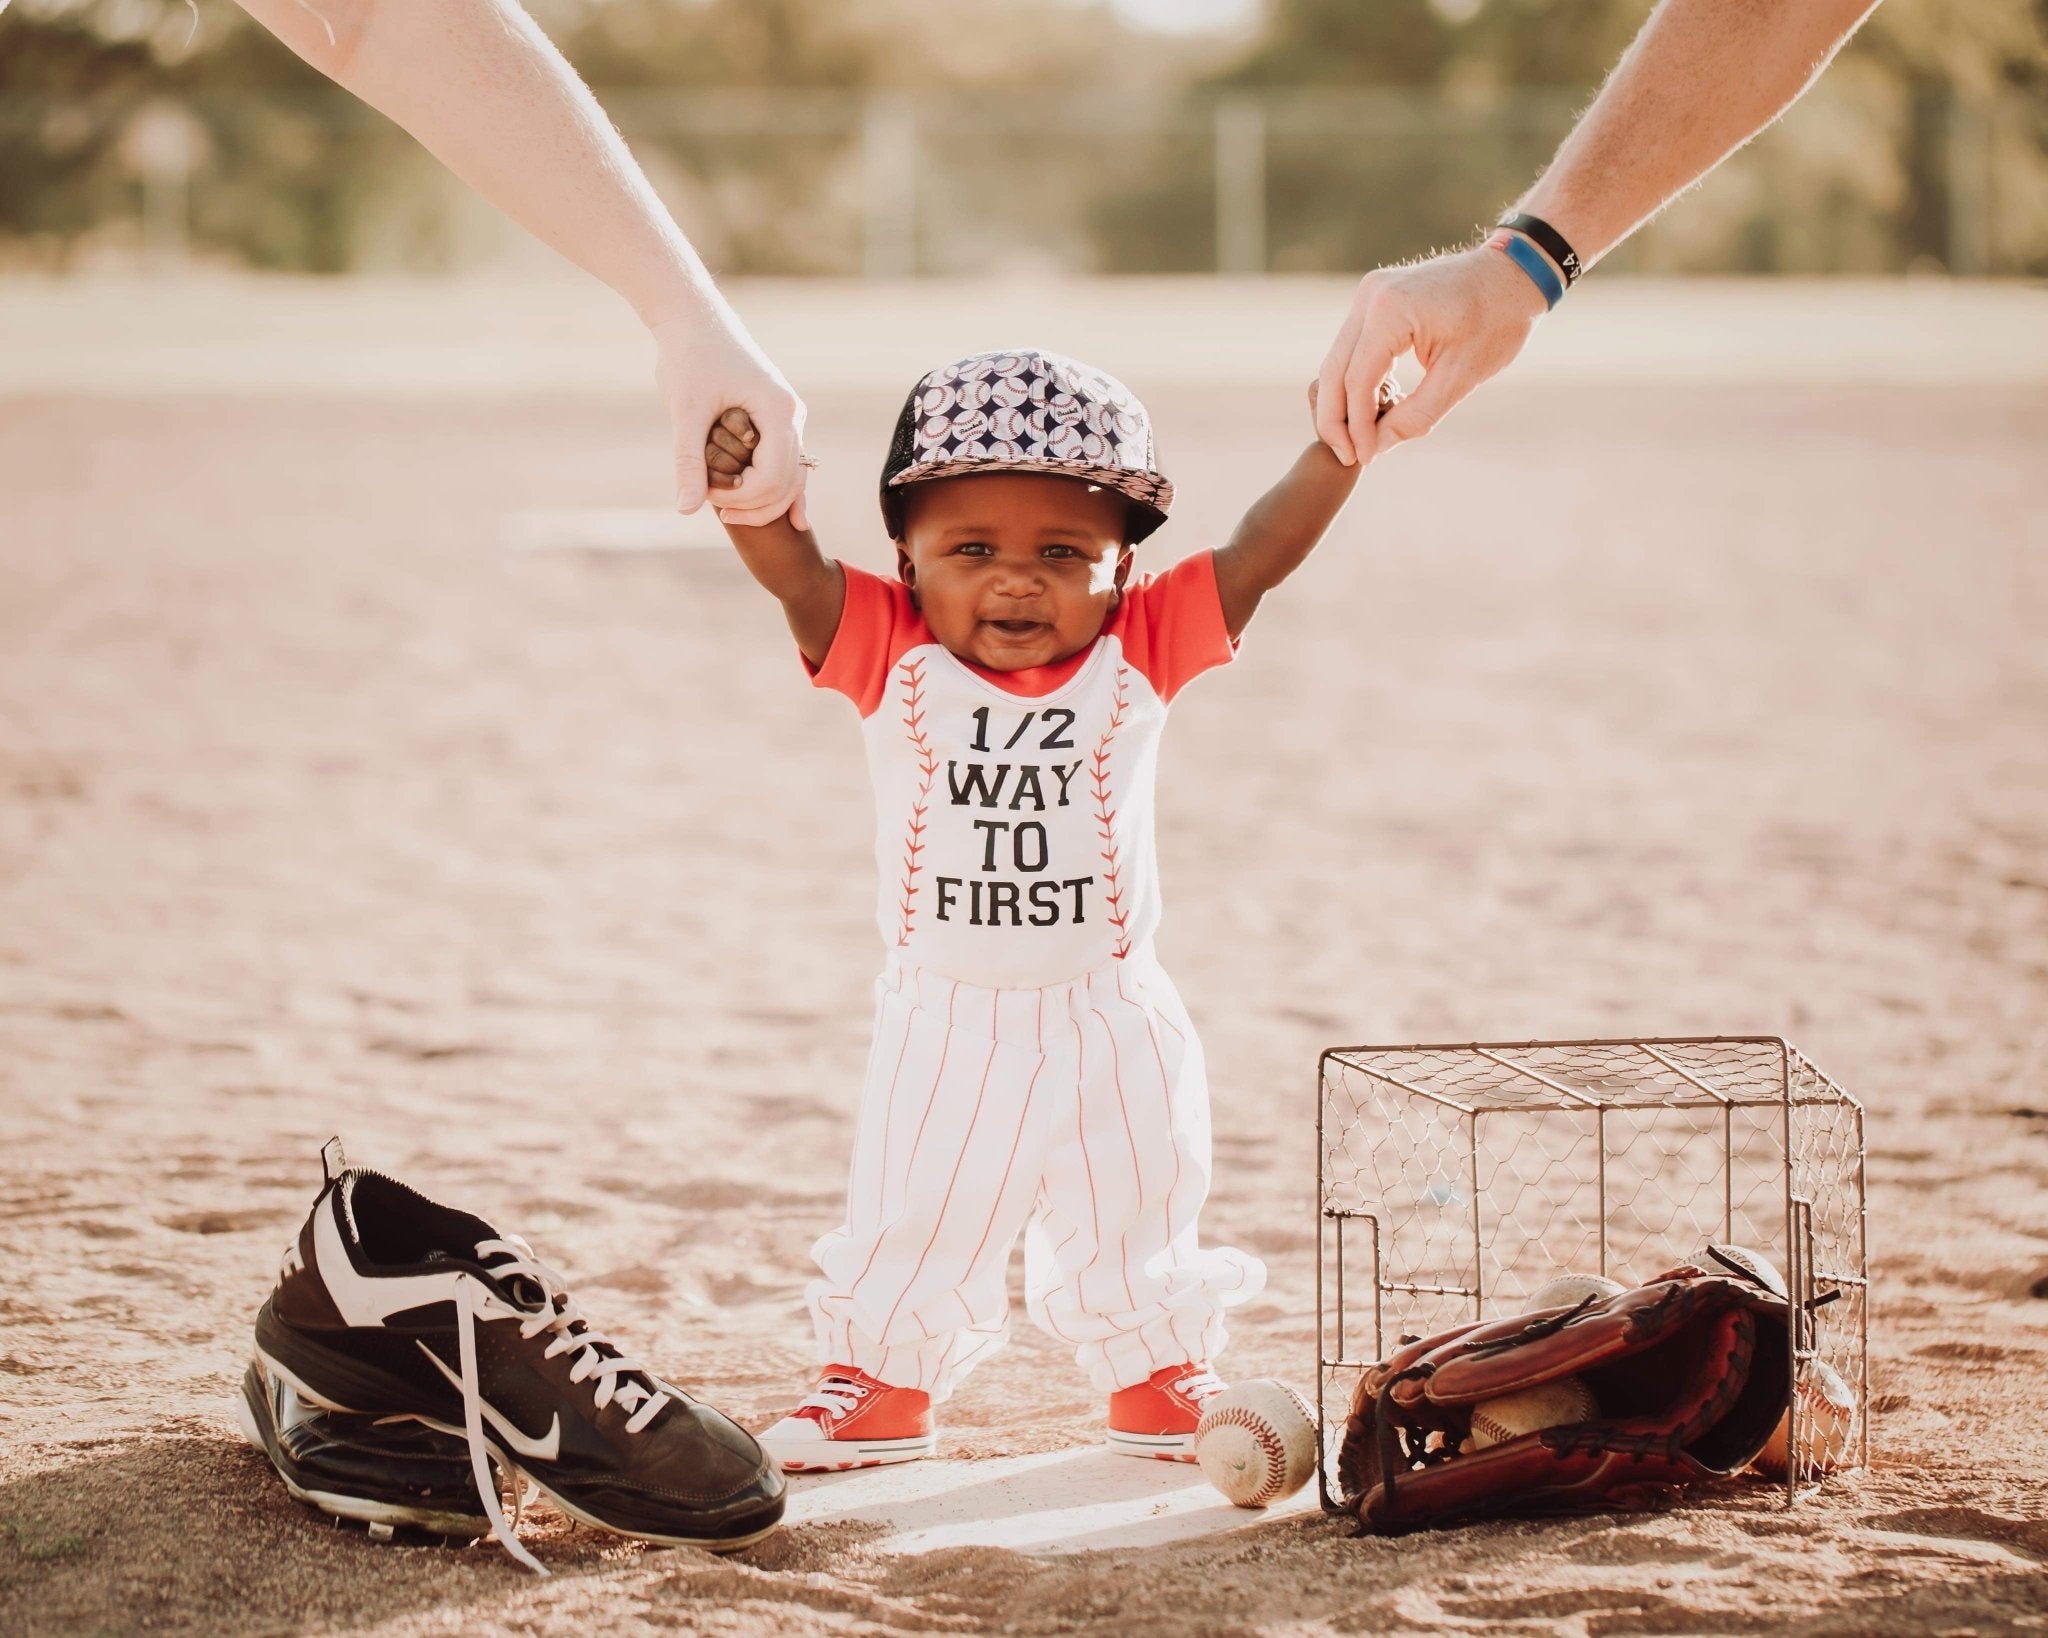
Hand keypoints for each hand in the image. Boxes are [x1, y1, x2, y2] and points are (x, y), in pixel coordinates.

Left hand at [651, 307, 810, 529]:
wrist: (694, 319)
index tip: (707, 494)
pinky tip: (794, 520)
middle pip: (789, 483)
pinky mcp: (777, 420)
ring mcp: (789, 418)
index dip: (743, 497)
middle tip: (718, 512)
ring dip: (766, 501)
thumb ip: (689, 462)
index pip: (774, 476)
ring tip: (729, 511)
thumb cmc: (689, 357)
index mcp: (778, 410)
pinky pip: (788, 464)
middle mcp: (793, 415)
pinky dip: (784, 491)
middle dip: (757, 506)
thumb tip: (686, 510)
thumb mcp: (686, 411)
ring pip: (792, 477)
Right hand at [1314, 244, 1548, 466]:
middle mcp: (1370, 296)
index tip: (1363, 459)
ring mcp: (1369, 294)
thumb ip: (1415, 416)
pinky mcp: (1374, 300)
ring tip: (1355, 440)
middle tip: (1347, 456)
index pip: (1357, 380)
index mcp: (1391, 311)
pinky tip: (1368, 411)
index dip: (1356, 426)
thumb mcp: (1461, 377)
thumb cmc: (1498, 321)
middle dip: (1335, 419)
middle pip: (1334, 371)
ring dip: (1341, 403)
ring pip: (1337, 361)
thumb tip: (1375, 448)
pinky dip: (1355, 382)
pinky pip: (1353, 349)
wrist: (1514, 274)